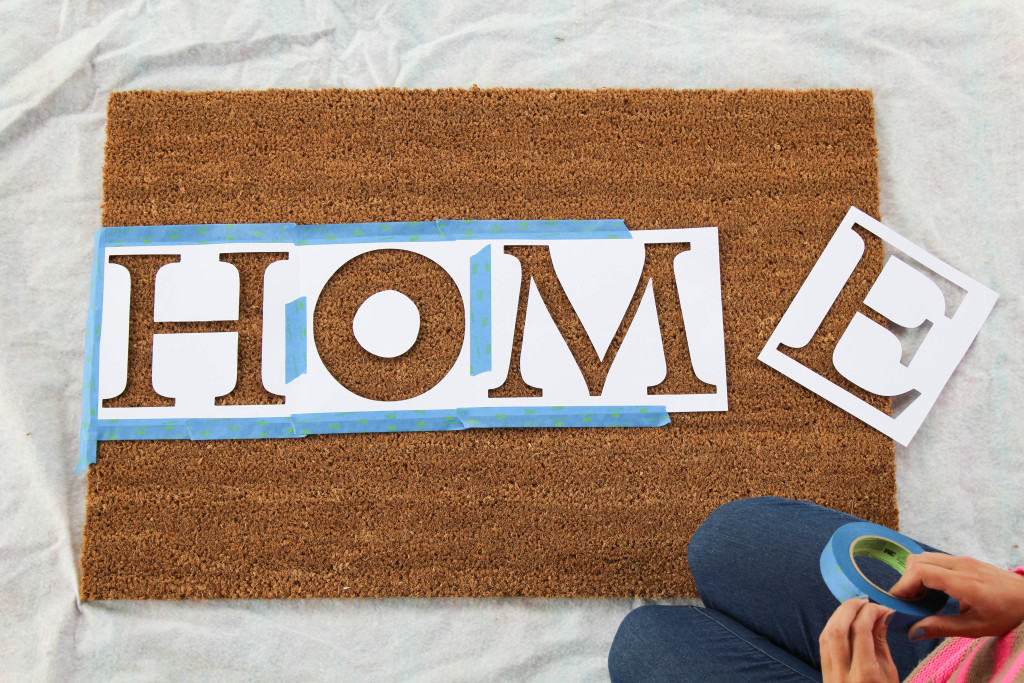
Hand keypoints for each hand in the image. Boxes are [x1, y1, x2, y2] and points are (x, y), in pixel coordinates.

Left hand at [820, 598, 897, 682]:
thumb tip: (880, 615)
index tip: (883, 608)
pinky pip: (824, 645)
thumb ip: (881, 644)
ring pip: (826, 635)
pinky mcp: (824, 675)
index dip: (871, 612)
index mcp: (865, 676)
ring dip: (839, 615)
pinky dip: (833, 628)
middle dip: (850, 608)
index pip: (861, 631)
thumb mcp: (891, 676)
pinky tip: (844, 622)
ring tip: (855, 607)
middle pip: (837, 630)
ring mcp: (830, 676)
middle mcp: (842, 675)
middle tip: (865, 601)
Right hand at [889, 553, 1023, 639]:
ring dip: (915, 575)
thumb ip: (942, 628)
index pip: (920, 571)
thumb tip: (912, 632)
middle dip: (906, 580)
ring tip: (919, 597)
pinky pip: (936, 560)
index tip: (898, 602)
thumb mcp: (976, 628)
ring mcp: (963, 560)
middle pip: (917, 561)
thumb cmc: (1008, 614)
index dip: (903, 585)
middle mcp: (961, 565)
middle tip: (907, 602)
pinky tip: (934, 591)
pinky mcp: (965, 560)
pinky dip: (926, 572)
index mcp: (963, 582)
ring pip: (925, 557)